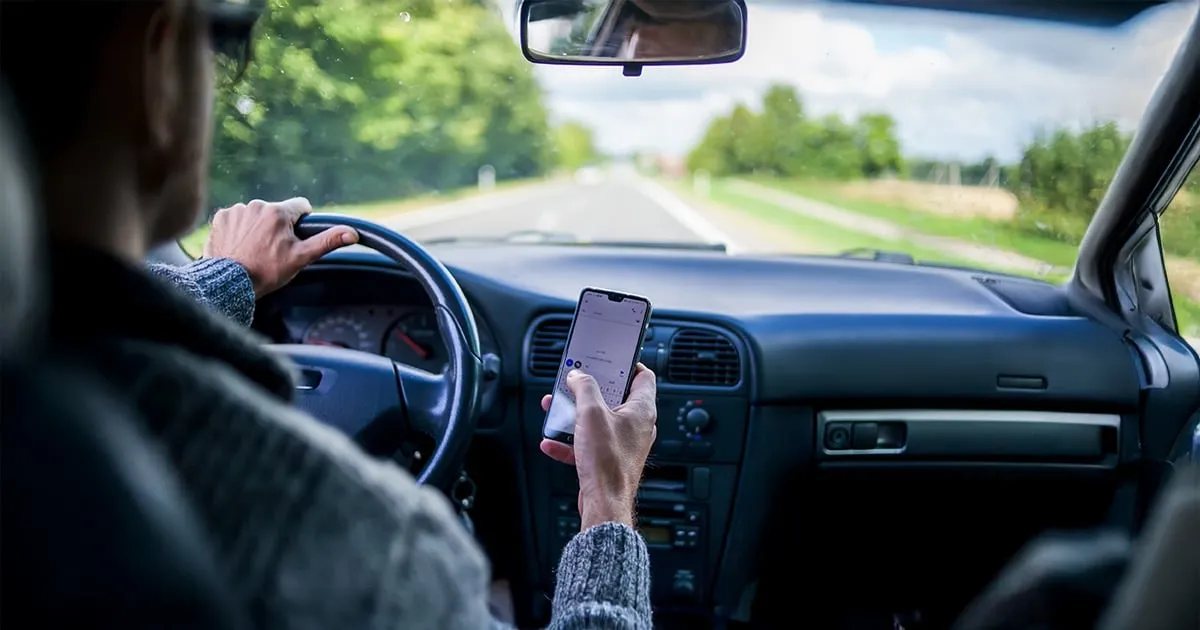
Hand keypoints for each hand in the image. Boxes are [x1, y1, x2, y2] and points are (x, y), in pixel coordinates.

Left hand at [202, 197, 357, 296]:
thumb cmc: (267, 272)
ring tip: (254, 250)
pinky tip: (239, 246)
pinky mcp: (221, 218)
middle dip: (278, 228)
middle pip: (277, 213)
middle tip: (272, 251)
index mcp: (278, 212)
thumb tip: (352, 233)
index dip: (302, 223)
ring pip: (256, 215)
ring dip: (257, 228)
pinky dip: (239, 230)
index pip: (300, 207)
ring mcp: (237, 211)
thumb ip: (327, 241)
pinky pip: (236, 219)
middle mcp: (257, 205)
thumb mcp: (301, 258)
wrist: (230, 283)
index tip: (295, 239)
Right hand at [539, 364, 657, 529]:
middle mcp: (636, 426)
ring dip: (575, 415)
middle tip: (576, 383)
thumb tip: (579, 376)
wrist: (604, 503)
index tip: (608, 359)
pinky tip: (552, 442)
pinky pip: (588, 444)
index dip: (626, 364)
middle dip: (590, 390)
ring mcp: (623, 444)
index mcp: (641, 410)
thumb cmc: (608, 463)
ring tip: (558, 410)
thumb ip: (584, 388)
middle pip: (615, 397)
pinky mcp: (609, 459)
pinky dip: (570, 441)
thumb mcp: (591, 413)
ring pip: (598, 421)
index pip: (643, 376)